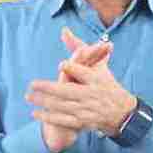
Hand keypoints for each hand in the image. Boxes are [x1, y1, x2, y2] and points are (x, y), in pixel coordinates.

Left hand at [26, 28, 131, 151]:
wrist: (122, 113)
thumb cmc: (106, 84)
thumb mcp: (98, 64)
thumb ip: (79, 48)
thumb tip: (64, 31)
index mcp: (97, 80)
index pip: (84, 73)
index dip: (74, 69)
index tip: (61, 65)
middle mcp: (91, 94)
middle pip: (68, 91)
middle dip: (49, 88)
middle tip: (33, 84)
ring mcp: (86, 109)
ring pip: (62, 106)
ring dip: (44, 102)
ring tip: (29, 97)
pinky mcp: (82, 121)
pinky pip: (63, 120)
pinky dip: (49, 117)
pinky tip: (35, 113)